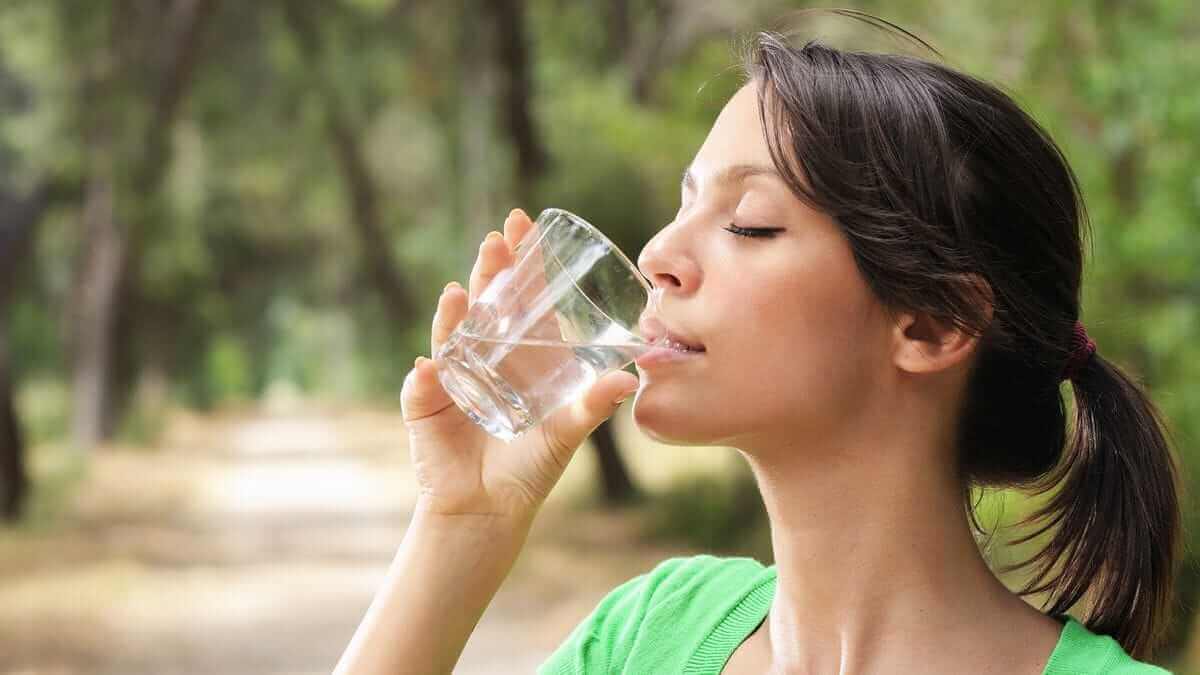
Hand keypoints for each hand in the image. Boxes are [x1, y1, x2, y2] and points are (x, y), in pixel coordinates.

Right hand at [400, 208, 639, 520]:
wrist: (489, 508)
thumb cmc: (530, 466)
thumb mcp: (568, 431)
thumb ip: (594, 405)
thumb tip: (628, 378)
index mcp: (518, 353)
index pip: (518, 295)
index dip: (520, 260)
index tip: (524, 222)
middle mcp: (482, 355)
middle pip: (484, 301)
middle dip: (489, 269)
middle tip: (498, 239)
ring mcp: (450, 375)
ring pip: (452, 332)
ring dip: (455, 311)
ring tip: (463, 290)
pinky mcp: (425, 404)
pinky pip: (426, 385)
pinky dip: (428, 375)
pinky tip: (433, 366)